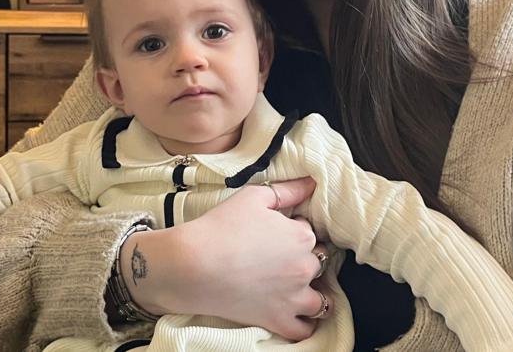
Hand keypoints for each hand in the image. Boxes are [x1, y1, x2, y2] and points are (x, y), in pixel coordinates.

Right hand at [122, 177, 327, 340]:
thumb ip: (287, 190)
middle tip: (275, 260)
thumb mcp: (253, 197)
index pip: (309, 231)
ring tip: (291, 289)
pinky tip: (294, 315)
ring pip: (320, 300)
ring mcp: (294, 298)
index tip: (273, 235)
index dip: (292, 231)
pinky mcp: (279, 321)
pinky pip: (305, 329)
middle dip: (302, 260)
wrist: (192, 265)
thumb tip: (312, 183)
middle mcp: (305, 267)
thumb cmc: (220, 227)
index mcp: (302, 236)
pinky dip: (303, 324)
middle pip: (316, 263)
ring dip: (311, 294)